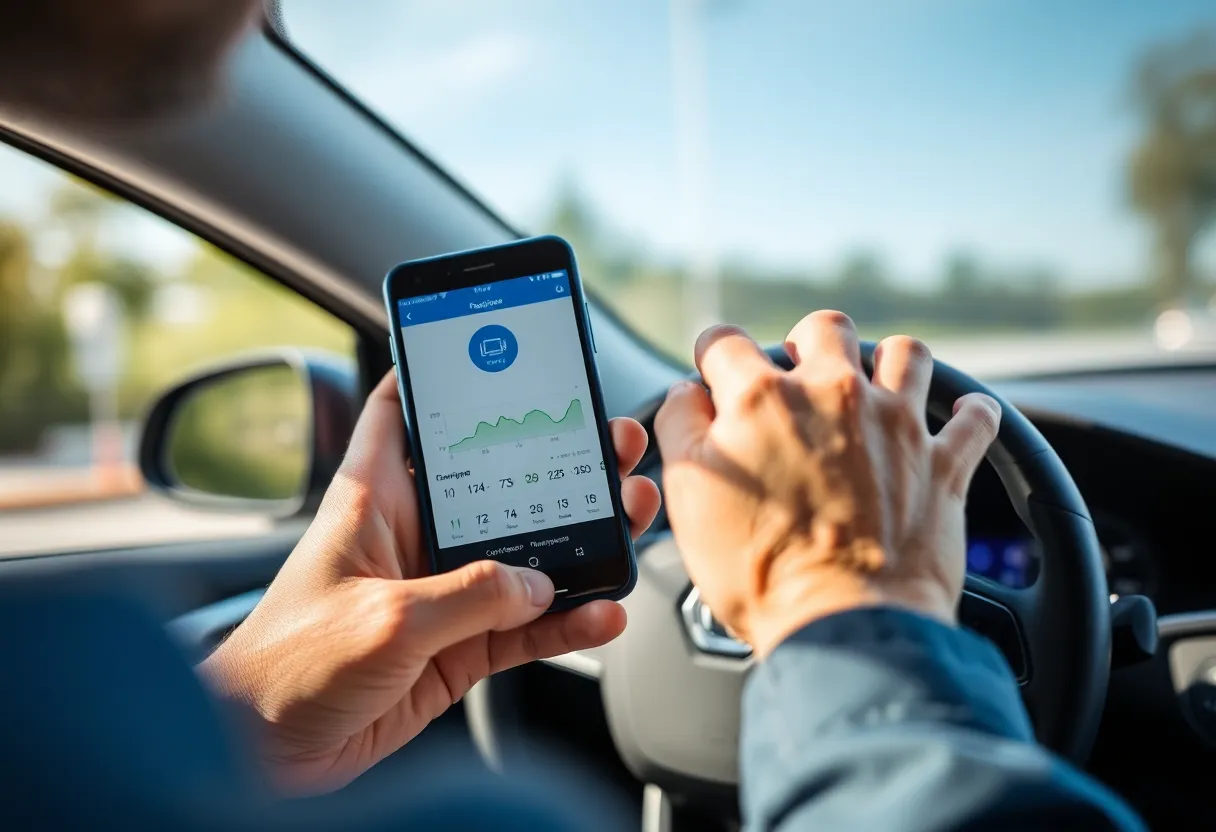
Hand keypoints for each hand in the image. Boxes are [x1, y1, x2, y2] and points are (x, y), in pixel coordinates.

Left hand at [202, 372, 660, 794]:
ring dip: (579, 540)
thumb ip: (469, 597)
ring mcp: (441, 594)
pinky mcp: (459, 647)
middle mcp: (412, 538)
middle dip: (556, 461)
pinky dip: (567, 620)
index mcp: (374, 502)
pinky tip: (603, 610)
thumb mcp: (384, 618)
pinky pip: (526, 626)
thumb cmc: (286, 671)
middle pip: (496, 484)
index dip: (438, 374)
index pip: (401, 414)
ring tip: (628, 515)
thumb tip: (535, 585)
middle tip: (609, 442)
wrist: (267, 760)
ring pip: (525, 555)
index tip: (490, 351)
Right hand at [653, 311, 999, 657]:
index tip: (714, 369)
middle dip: (807, 342)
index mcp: (762, 400)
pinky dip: (969, 414)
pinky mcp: (943, 463)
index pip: (725, 343)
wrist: (844, 625)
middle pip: (824, 328)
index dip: (712, 354)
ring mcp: (895, 425)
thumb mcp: (687, 496)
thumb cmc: (761, 571)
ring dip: (888, 363)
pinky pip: (974, 417)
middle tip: (800, 373)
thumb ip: (682, 429)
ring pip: (905, 353)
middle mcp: (833, 395)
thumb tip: (689, 395)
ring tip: (875, 387)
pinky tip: (958, 417)